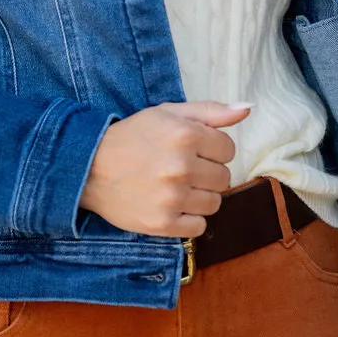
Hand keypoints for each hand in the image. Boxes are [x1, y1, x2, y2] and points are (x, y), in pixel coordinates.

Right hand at [79, 100, 248, 237]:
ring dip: (200, 197)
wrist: (89, 167)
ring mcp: (172, 198)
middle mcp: (181, 167)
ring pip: (215, 204)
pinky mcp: (162, 223)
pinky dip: (189, 219)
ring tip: (177, 188)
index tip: (193, 151)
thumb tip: (248, 109)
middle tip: (182, 169)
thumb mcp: (168, 112)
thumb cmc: (132, 137)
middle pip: (224, 178)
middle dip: (208, 173)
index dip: (213, 150)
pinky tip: (172, 206)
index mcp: (186, 135)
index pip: (229, 150)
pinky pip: (199, 227)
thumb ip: (211, 110)